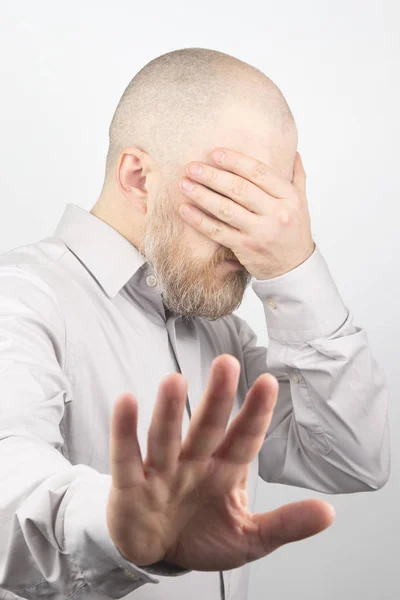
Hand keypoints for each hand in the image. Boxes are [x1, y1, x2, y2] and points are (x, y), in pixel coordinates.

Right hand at [106, 354, 334, 570]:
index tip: (269, 382)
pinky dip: (124, 432)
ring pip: (166, 438)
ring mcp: (161, 472)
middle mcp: (194, 463)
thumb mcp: (249, 538)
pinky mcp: (129, 486)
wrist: (159, 553)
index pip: (243, 440)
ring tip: (173, 382)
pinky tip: (126, 402)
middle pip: (207, 429)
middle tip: (225, 363)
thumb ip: (284, 524)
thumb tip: (329, 512)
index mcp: (224, 471)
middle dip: (216, 399)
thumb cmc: (204, 535)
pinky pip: (126, 457)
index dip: (255, 414)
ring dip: (169, 412)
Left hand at [178, 148, 315, 279]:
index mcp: (289, 198)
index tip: (215, 153)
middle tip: (192, 167)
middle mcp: (276, 213)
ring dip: (201, 195)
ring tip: (184, 184)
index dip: (235, 161)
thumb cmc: (294, 233)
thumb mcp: (301, 203)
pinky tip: (185, 209)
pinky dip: (199, 220)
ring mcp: (259, 232)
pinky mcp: (244, 248)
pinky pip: (217, 231)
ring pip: (225, 209)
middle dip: (212, 176)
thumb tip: (292, 151)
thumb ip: (296, 176)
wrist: (294, 268)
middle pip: (239, 189)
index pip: (259, 172)